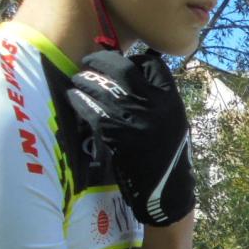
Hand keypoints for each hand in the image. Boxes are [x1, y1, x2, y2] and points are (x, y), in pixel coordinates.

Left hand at [67, 49, 193, 225]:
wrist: (165, 188)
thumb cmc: (169, 153)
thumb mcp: (174, 120)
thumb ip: (158, 98)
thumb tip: (135, 73)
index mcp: (171, 100)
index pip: (152, 64)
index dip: (137, 60)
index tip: (127, 63)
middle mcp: (152, 105)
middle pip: (122, 68)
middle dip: (102, 60)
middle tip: (90, 60)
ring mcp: (131, 118)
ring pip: (99, 85)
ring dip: (84, 79)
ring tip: (79, 79)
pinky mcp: (112, 132)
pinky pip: (88, 107)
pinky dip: (78, 100)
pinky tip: (74, 98)